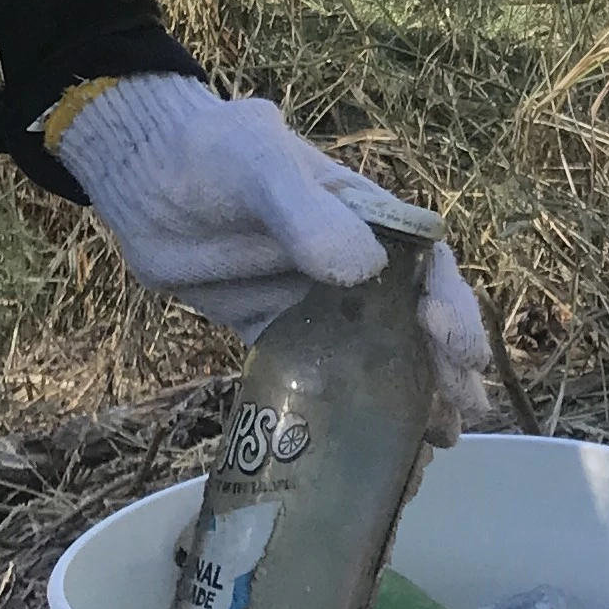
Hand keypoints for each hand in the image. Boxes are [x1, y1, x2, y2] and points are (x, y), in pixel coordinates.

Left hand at [53, 77, 491, 434]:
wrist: (145, 179)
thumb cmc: (215, 154)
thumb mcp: (264, 168)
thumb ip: (308, 214)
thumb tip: (362, 269)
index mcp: (371, 223)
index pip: (429, 270)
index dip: (452, 309)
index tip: (452, 346)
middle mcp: (356, 271)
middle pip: (415, 323)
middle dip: (446, 367)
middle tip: (463, 411)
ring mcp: (318, 308)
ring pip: (379, 359)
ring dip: (412, 399)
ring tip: (437, 444)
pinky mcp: (278, 338)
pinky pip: (321, 382)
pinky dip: (349, 417)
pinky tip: (370, 454)